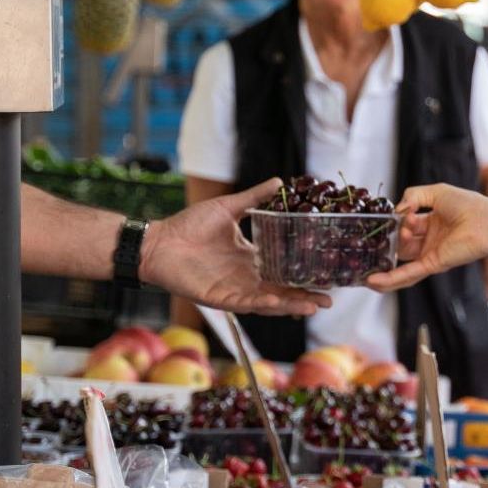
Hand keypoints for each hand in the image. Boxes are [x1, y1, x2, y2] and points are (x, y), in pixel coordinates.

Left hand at [141, 178, 331, 316]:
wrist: (158, 241)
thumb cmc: (189, 225)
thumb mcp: (229, 208)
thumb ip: (255, 198)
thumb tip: (280, 182)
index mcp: (251, 258)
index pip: (283, 269)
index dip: (304, 274)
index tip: (327, 273)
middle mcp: (246, 277)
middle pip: (282, 291)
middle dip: (305, 296)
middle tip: (330, 299)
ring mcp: (234, 290)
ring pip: (268, 302)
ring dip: (290, 305)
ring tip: (313, 306)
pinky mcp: (219, 298)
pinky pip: (244, 304)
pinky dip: (261, 305)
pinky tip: (278, 302)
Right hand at [366, 184, 487, 291]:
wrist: (486, 222)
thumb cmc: (469, 206)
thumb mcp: (436, 193)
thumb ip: (412, 196)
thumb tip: (397, 211)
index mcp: (434, 223)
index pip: (407, 225)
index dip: (399, 221)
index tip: (397, 216)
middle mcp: (432, 240)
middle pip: (403, 245)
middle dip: (392, 239)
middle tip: (391, 232)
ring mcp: (431, 254)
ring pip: (402, 264)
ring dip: (385, 265)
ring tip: (366, 272)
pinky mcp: (433, 264)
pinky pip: (408, 274)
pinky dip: (390, 280)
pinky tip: (373, 282)